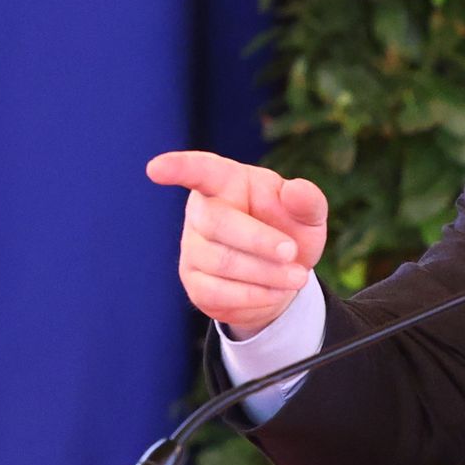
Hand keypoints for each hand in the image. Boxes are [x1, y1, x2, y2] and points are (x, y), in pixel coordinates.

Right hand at [155, 149, 328, 338]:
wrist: (284, 278)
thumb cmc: (290, 232)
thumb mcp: (308, 216)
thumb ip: (307, 201)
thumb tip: (294, 192)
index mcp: (228, 182)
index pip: (200, 170)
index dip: (178, 168)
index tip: (156, 169)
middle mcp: (203, 211)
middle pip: (217, 223)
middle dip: (259, 241)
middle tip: (292, 252)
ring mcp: (193, 248)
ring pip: (222, 262)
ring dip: (266, 274)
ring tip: (296, 277)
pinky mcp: (194, 282)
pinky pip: (219, 293)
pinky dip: (255, 295)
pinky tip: (275, 292)